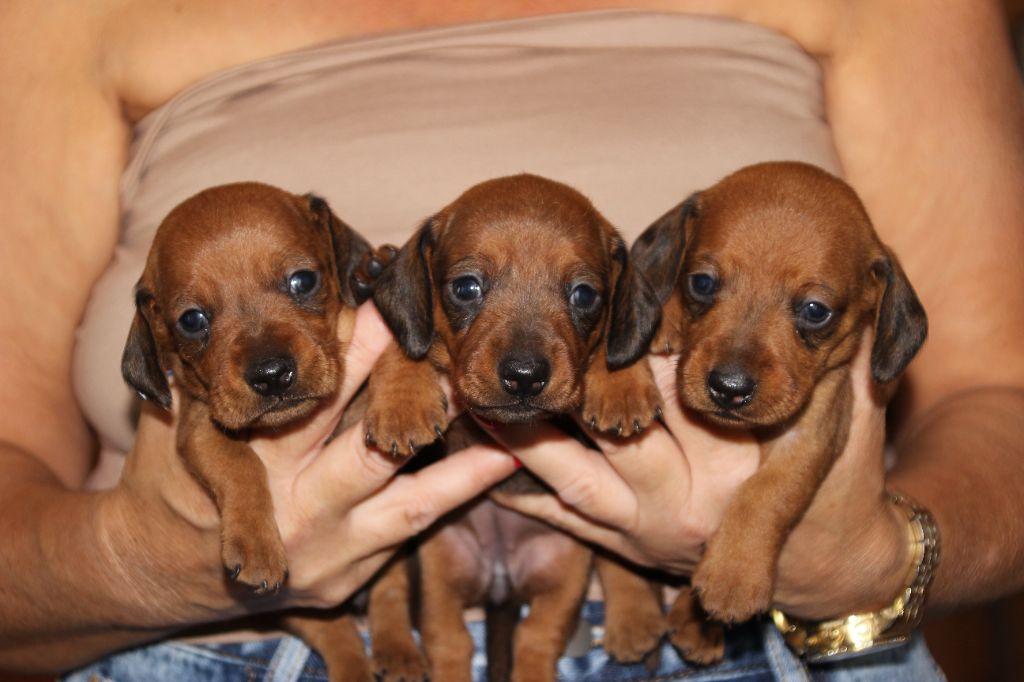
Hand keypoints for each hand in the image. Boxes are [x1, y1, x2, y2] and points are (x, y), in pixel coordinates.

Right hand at [111, 303, 518, 619]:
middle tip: (469, 363)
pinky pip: (409, 538)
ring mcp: (326, 547)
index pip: (316, 392)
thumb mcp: (180, 422)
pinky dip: (451, 502)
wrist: (161, 572)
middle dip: (418, 401)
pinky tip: (497, 471)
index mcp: (252, 455)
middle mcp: (294, 502)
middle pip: (369, 443)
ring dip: (464, 467)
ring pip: (409, 502)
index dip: (357, 347)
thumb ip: (211, 376)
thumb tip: (248, 312)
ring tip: (514, 432)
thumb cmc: (172, 480)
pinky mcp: (346, 581)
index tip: (394, 303)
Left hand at [488, 336, 910, 619]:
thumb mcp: (844, 425)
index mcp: (733, 455)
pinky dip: (514, 489)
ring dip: (516, 434)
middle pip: (605, 425)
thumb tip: (847, 313)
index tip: (580, 305)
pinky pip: (558, 519)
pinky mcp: (620, 548)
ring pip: (566, 472)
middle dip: (557, 384)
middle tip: (506, 343)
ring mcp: (643, 527)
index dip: (623, 344)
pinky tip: (473, 454)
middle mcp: (680, 493)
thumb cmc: (839, 490)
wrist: (826, 573)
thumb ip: (837, 371)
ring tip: (470, 392)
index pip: (668, 382)